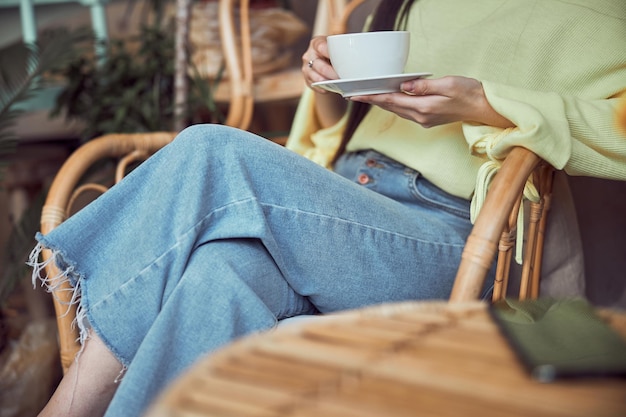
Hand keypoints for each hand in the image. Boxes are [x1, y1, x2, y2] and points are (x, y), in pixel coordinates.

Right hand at [301, 36, 338, 92]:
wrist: (325, 58)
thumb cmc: (333, 50)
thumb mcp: (336, 45)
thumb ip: (342, 48)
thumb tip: (358, 56)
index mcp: (316, 43)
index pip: (322, 47)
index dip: (331, 54)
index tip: (341, 59)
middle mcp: (309, 55)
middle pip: (320, 66)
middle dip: (332, 73)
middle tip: (343, 77)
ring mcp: (306, 69)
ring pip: (317, 78)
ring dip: (329, 82)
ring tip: (340, 84)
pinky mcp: (307, 80)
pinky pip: (316, 86)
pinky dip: (326, 87)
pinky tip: (334, 87)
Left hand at [349, 76, 513, 128]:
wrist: (483, 108)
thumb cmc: (469, 93)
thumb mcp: (448, 84)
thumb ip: (424, 86)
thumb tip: (404, 85)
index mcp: (424, 108)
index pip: (392, 101)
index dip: (373, 97)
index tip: (358, 94)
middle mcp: (420, 117)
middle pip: (390, 107)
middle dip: (372, 101)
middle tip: (354, 94)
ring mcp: (423, 120)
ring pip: (396, 110)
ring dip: (381, 103)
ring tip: (366, 96)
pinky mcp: (427, 119)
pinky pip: (404, 111)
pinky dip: (393, 104)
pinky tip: (387, 99)